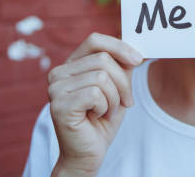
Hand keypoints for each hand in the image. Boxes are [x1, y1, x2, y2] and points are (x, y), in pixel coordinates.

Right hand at [48, 33, 142, 176]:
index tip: (138, 60)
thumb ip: (121, 67)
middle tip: (125, 101)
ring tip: (107, 111)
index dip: (119, 46)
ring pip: (102, 77)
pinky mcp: (59, 104)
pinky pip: (95, 94)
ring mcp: (56, 88)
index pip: (95, 40)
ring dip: (114, 98)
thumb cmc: (102, 120)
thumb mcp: (117, 87)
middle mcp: (58, 73)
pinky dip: (105, 106)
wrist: (88, 154)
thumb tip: (135, 50)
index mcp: (71, 65)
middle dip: (123, 82)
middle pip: (103, 59)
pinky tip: (97, 116)